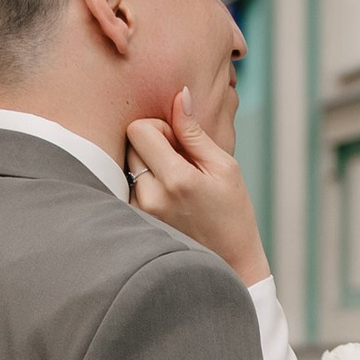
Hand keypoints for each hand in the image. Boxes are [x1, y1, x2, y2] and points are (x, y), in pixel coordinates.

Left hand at [126, 88, 272, 282]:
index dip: (158, 127)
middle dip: (151, 144)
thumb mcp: (224, 168)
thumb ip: (194, 133)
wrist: (228, 265)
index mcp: (176, 179)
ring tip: (175, 185)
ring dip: (146, 166)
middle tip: (179, 162)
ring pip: (126, 165)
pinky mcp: (134, 223)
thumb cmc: (233, 214)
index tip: (178, 142)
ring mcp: (139, 213)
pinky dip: (143, 185)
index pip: (139, 129)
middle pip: (129, 144)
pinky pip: (126, 187)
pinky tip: (167, 200)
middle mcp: (151, 197)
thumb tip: (179, 95)